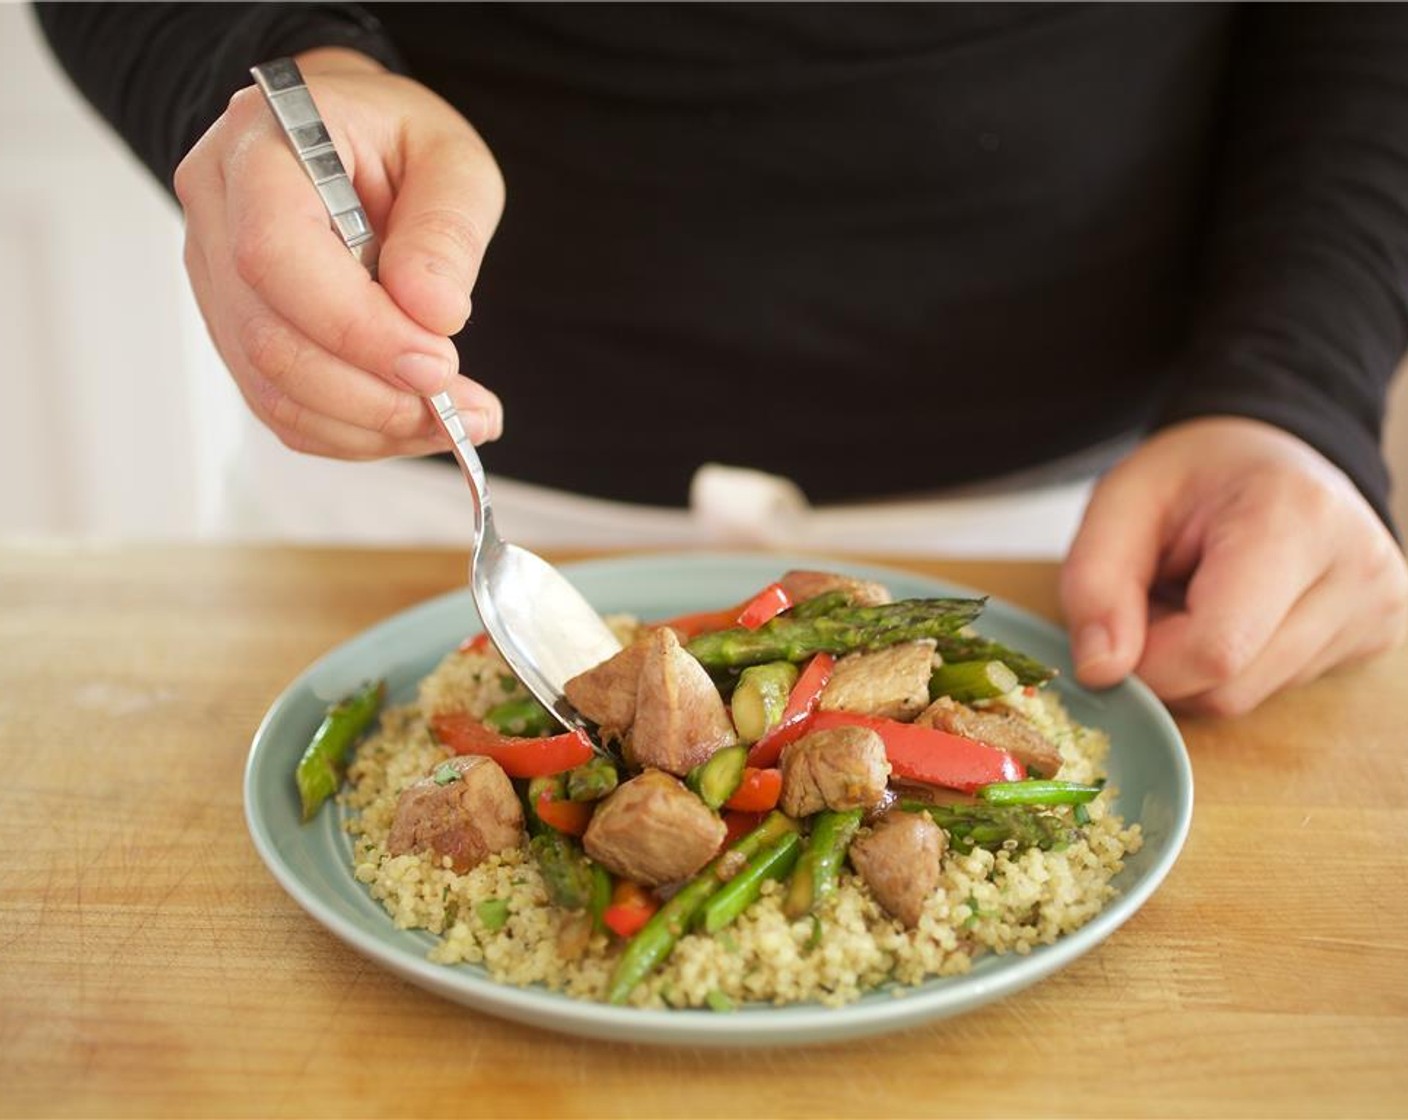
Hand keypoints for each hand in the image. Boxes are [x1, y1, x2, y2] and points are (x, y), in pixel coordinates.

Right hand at [173, 47, 504, 457]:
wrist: (344, 136)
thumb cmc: (395, 138)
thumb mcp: (451, 159)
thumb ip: (446, 231)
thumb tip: (433, 315)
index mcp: (261, 149)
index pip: (276, 256)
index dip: (357, 328)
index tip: (438, 364)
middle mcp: (217, 216)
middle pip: (270, 341)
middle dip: (374, 396)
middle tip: (464, 412)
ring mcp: (216, 281)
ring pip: (272, 389)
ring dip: (371, 426)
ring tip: (455, 422)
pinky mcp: (236, 332)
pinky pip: (281, 407)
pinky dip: (353, 432)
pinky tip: (412, 421)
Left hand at [1059, 417, 1407, 714]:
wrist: (1270, 454)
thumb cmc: (1195, 475)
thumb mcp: (1121, 502)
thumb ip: (1094, 583)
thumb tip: (1100, 671)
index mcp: (1296, 518)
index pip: (1215, 649)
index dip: (1146, 662)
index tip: (1118, 628)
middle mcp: (1357, 570)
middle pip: (1230, 686)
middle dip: (1166, 663)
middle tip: (1158, 600)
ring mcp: (1376, 610)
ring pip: (1249, 699)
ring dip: (1195, 666)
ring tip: (1196, 599)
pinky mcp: (1375, 639)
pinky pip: (1275, 691)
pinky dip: (1233, 666)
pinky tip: (1236, 614)